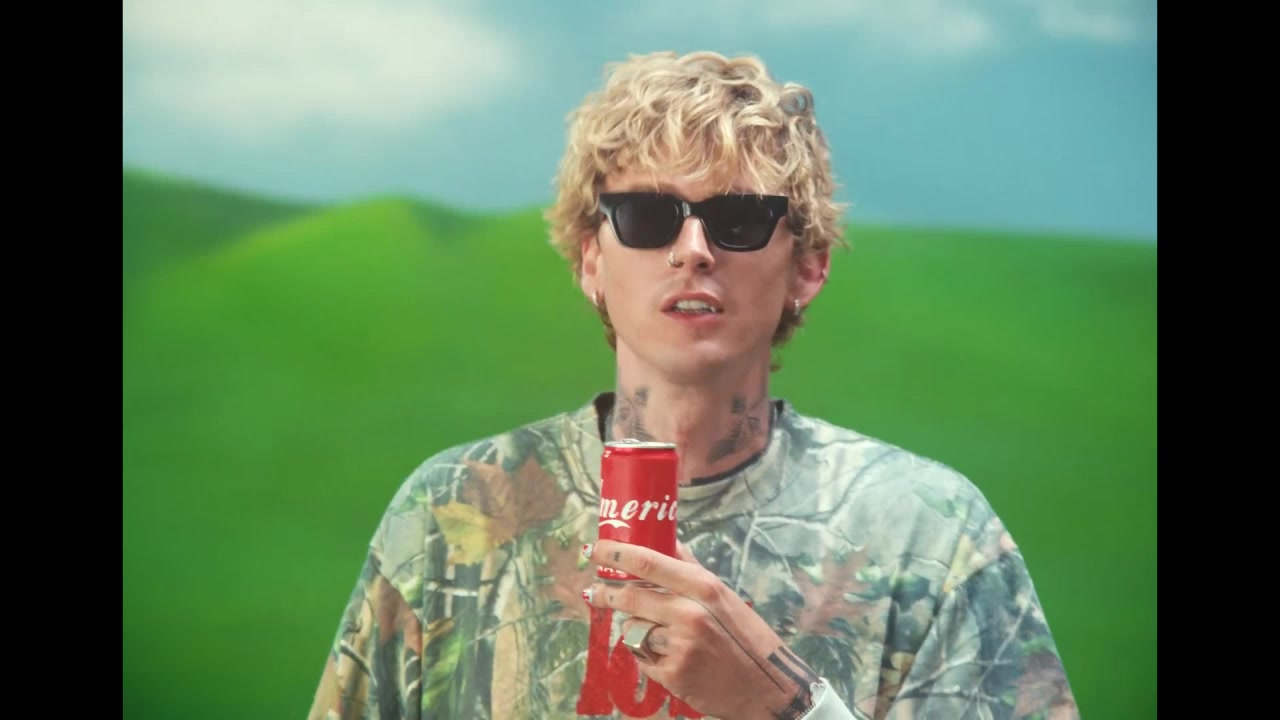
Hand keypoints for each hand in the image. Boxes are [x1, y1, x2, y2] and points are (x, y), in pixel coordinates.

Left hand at [582, 539, 821, 719]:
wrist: (767, 689)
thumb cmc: (747, 639)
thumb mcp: (724, 597)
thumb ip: (691, 570)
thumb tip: (667, 541)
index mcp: (703, 588)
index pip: (647, 563)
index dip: (614, 554)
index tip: (593, 549)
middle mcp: (689, 613)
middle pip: (630, 597)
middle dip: (605, 593)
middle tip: (593, 591)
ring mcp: (679, 645)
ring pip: (633, 628)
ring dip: (638, 630)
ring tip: (661, 637)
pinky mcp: (671, 674)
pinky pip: (640, 656)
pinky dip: (647, 655)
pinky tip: (668, 657)